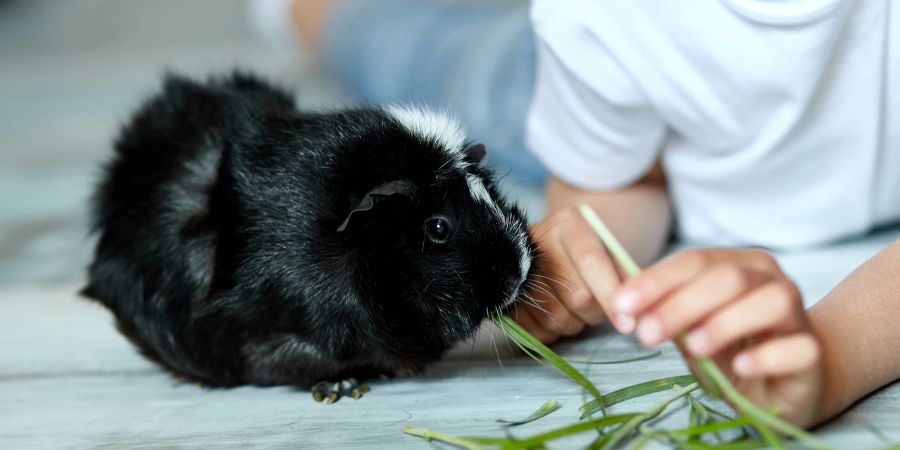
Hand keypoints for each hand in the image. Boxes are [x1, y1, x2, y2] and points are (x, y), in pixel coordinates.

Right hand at [511, 207, 624, 342]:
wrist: (540, 253)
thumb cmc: (583, 256)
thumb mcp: (606, 252)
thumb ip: (624, 275)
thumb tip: (644, 308)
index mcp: (567, 225)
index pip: (591, 260)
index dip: (610, 294)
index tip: (627, 324)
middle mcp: (538, 241)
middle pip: (578, 295)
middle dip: (595, 311)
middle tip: (595, 306)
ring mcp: (515, 270)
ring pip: (559, 318)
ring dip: (574, 323)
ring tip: (572, 308)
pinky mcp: (504, 298)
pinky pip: (538, 331)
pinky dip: (553, 333)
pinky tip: (552, 314)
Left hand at [611, 248, 822, 425]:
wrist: (781, 383)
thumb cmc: (730, 348)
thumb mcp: (689, 329)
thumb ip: (663, 313)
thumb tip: (625, 306)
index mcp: (737, 265)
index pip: (694, 262)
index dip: (656, 281)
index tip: (622, 306)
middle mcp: (770, 280)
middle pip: (729, 278)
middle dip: (682, 304)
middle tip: (647, 334)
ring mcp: (797, 315)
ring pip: (771, 302)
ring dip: (727, 322)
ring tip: (696, 348)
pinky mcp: (812, 354)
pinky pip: (797, 348)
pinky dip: (765, 356)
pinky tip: (740, 366)